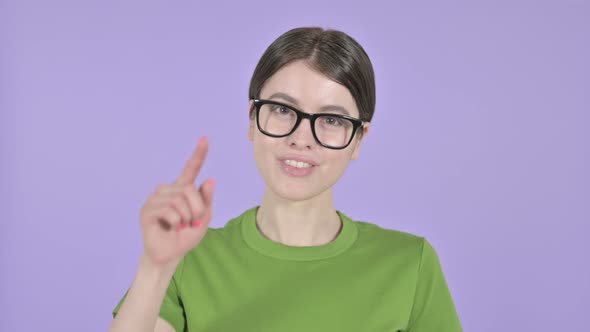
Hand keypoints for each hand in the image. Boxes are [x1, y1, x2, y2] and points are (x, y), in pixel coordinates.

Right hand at [139, 136, 214, 269]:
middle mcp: (167, 190)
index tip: (205, 139)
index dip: (198, 154)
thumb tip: (209, 180)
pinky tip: (169, 228)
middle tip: (191, 223)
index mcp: (182, 189)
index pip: (191, 169)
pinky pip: (169, 211)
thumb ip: (206, 200)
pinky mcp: (147, 210)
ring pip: (180, 200)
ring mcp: (155, 198)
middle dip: (196, 209)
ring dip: (186, 218)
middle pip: (189, 190)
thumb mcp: (203, 218)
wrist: (170, 255)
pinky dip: (176, 223)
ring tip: (179, 226)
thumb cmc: (186, 236)